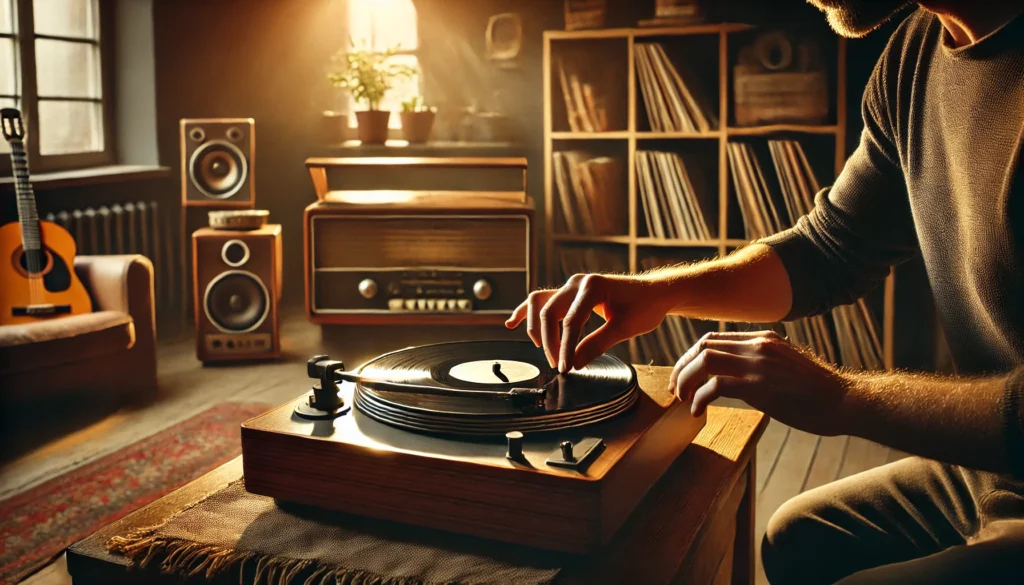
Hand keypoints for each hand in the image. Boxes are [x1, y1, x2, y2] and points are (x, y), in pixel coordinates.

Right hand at [505, 273, 671, 371]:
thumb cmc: (644, 306)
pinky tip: (512, 323)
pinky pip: (542, 300)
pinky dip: (526, 312)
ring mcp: (571, 286)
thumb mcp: (625, 328)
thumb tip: (574, 363)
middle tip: (558, 365)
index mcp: (593, 286)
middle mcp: (577, 282)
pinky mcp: (569, 293)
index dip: (565, 347)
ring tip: (542, 350)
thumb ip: (598, 344)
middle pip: (550, 312)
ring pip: (541, 304)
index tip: (564, 368)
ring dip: (538, 328)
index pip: (571, 321)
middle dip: (551, 342)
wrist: (654, 292)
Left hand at [669, 330, 852, 435]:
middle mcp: (757, 345)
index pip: (713, 339)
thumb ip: (763, 361)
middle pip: (702, 347)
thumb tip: (738, 372)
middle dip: (682, 368)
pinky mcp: (759, 386)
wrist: (845, 400)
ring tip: (683, 400)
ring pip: (704, 362)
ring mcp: (758, 364)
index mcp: (763, 339)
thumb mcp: (787, 364)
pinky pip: (715, 386)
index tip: (683, 376)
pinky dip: (699, 399)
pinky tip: (698, 412)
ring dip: (686, 381)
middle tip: (675, 390)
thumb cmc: (818, 390)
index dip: (691, 357)